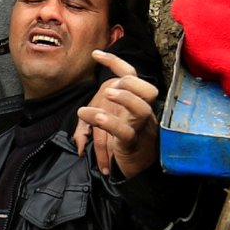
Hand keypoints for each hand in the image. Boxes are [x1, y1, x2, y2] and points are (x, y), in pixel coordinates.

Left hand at [72, 49, 160, 176]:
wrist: (139, 174)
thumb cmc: (125, 145)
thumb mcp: (112, 124)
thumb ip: (100, 115)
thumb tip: (82, 109)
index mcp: (138, 105)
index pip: (133, 78)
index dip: (116, 63)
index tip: (95, 54)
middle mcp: (143, 114)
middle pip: (147, 91)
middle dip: (131, 83)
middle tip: (112, 87)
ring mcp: (141, 129)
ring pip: (141, 109)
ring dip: (124, 98)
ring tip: (108, 94)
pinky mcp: (133, 145)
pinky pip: (125, 131)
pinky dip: (108, 122)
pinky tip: (92, 115)